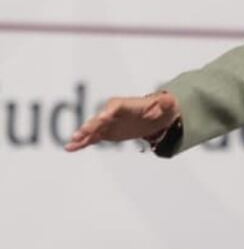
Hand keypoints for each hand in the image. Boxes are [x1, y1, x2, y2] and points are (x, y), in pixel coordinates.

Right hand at [65, 91, 180, 151]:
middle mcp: (113, 113)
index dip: (109, 111)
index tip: (103, 117)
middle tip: (83, 132)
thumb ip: (165, 103)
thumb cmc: (161, 108)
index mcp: (126, 104)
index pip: (116, 105)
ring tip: (72, 142)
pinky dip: (82, 143)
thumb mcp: (166, 106)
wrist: (156, 117)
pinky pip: (92, 138)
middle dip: (92, 124)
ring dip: (83, 135)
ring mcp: (107, 123)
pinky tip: (70, 149)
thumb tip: (168, 100)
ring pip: (93, 129)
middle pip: (101, 118)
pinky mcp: (105, 133)